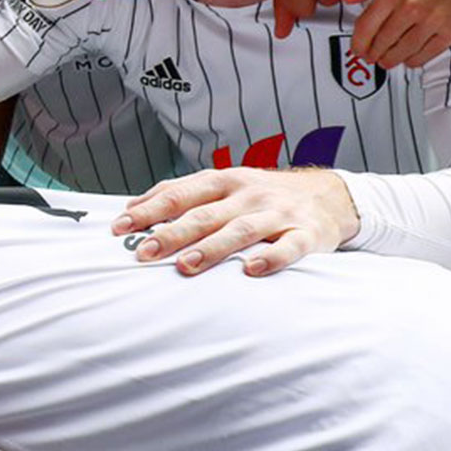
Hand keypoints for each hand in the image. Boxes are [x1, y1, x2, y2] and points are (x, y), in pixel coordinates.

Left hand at [110, 168, 359, 276]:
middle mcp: (248, 194)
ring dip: (212, 248)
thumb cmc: (263, 194)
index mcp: (224, 180)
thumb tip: (132, 206)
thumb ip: (182, 193)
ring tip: (187, 265)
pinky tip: (252, 270)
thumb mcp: (224, 185)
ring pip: (241, 230)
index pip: (180, 194)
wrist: (330, 194)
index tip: (120, 228)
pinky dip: (271, 258)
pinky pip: (289, 247)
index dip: (149, 210)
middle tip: (145, 252)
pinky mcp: (306, 234)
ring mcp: (277, 213)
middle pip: (205, 214)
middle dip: (172, 233)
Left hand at [345, 0, 450, 68]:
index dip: (357, 41)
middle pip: (380, 43)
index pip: (365, 25)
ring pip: (399, 54)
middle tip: (370, 55)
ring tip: (386, 58)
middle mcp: (411, 8)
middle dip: (371, 53)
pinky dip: (412, 60)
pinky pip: (423, 57)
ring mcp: (432, 22)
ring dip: (389, 60)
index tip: (357, 47)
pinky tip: (409, 56)